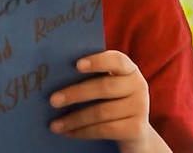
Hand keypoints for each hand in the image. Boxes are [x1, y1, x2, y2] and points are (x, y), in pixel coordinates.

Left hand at [48, 50, 167, 152]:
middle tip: (52, 100)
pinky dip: (83, 132)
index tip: (76, 65)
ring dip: (74, 119)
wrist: (134, 131)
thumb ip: (88, 77)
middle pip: (104, 87)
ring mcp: (140, 108)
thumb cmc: (111, 101)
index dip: (97, 61)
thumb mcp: (104, 85)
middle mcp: (138, 85)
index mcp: (128, 69)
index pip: (116, 60)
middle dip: (75, 94)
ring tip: (54, 125)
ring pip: (101, 112)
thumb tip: (53, 77)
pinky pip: (105, 130)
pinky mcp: (137, 129)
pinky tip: (69, 133)